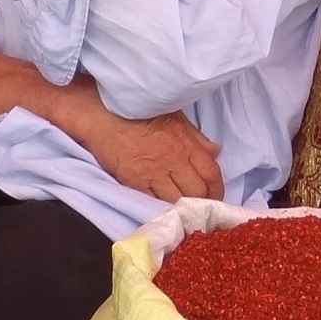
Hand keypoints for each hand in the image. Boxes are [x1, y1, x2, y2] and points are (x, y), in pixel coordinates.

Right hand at [67, 102, 224, 203]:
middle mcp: (172, 161)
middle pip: (197, 191)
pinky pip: (153, 201)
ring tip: (184, 208)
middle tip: (203, 205)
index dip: (217, 188)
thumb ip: (196, 137)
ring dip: (182, 205)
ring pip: (176, 200)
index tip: (217, 194)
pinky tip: (164, 206)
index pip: (211, 173)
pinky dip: (161, 205)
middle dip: (203, 200)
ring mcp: (152, 174)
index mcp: (184, 144)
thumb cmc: (138, 111)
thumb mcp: (175, 116)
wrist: (103, 114)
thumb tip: (215, 151)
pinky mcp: (134, 182)